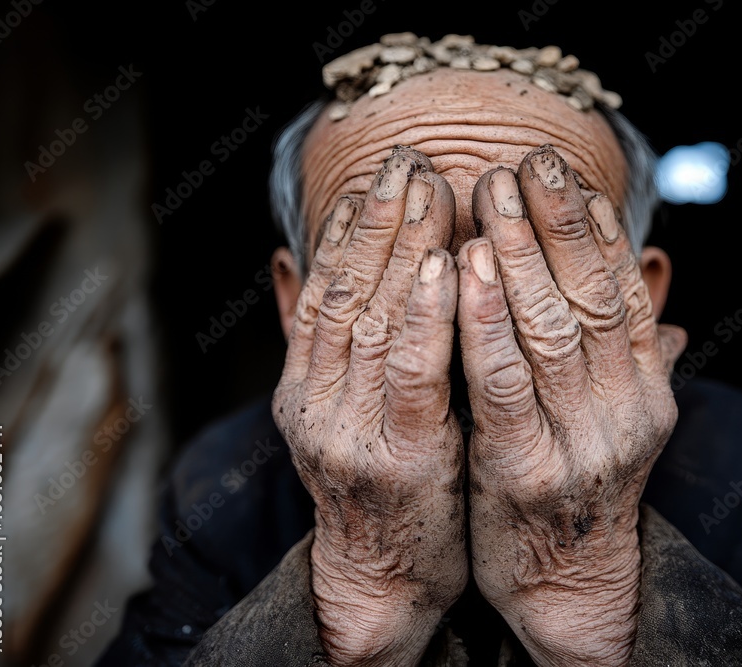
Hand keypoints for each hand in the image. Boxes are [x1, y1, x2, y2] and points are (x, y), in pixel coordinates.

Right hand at [272, 148, 466, 665]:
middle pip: (346, 293)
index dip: (351, 229)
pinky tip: (446, 268)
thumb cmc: (380, 483)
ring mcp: (350, 431)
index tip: (381, 175)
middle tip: (408, 160)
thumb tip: (295, 262)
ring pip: (374, 322)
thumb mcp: (343, 409)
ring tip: (429, 191)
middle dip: (378, 221)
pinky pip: (411, 375)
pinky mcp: (396, 459)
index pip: (324, 290)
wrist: (381, 576)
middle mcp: (315, 402)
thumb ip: (328, 342)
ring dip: (403, 251)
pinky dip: (426, 318)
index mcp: (302, 387)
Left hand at [456, 146, 686, 665]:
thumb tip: (652, 286)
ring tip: (492, 192)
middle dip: (557, 221)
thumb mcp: (613, 421)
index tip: (570, 177)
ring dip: (519, 252)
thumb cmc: (575, 488)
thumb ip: (630, 353)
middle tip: (526, 160)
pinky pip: (502, 383)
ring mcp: (578, 443)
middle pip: (589, 296)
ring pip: (549, 328)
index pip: (624, 294)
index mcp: (646, 393)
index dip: (597, 231)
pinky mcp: (524, 471)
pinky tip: (465, 270)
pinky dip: (484, 321)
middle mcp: (623, 413)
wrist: (567, 587)